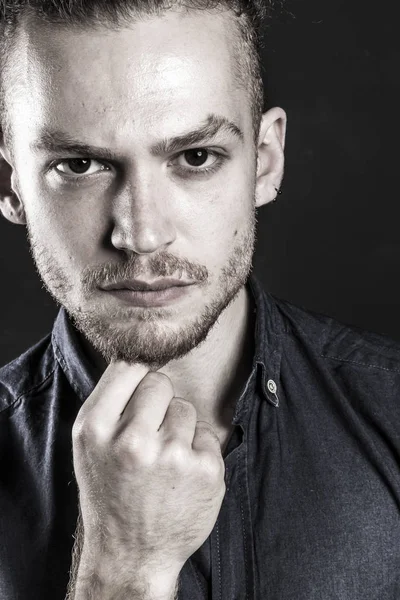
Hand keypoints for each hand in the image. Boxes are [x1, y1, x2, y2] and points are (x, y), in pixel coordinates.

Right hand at [71, 360, 225, 584]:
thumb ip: (110, 399)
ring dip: (179, 428)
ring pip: (186, 407)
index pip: (128, 366)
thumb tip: (141, 352)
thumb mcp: (89, 445)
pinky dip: (197, 450)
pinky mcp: (206, 471)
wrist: (132, 553)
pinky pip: (207, 433)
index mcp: (95, 429)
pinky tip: (182, 476)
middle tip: (149, 435)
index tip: (144, 378)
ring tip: (163, 460)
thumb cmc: (109, 491)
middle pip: (160, 383)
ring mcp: (173, 456)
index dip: (139, 370)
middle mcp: (133, 441)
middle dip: (158, 402)